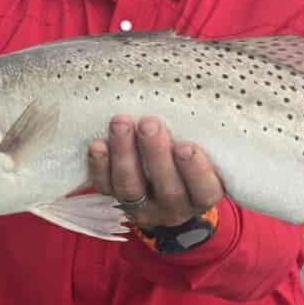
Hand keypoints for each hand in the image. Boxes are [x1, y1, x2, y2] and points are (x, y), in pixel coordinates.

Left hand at [88, 116, 224, 231]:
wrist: (162, 178)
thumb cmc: (189, 155)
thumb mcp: (205, 149)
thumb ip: (202, 135)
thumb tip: (199, 97)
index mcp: (202, 195)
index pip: (204, 189)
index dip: (195, 170)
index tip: (185, 146)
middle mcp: (175, 207)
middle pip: (167, 189)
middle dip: (156, 154)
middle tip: (149, 124)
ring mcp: (143, 207)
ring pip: (131, 188)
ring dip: (124, 154)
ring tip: (121, 123)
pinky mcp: (115, 200)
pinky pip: (105, 187)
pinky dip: (99, 167)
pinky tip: (98, 145)